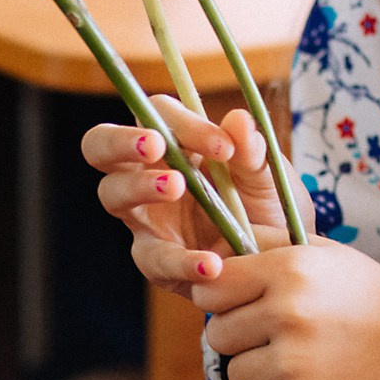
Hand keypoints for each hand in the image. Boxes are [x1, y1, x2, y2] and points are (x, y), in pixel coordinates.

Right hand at [81, 101, 289, 290]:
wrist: (279, 264)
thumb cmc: (265, 208)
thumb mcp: (269, 178)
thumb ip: (254, 152)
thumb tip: (239, 121)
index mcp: (176, 143)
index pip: (158, 115)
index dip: (183, 123)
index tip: (223, 146)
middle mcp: (148, 174)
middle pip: (100, 146)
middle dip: (119, 140)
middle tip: (156, 145)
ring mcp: (146, 218)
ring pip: (111, 194)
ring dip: (140, 186)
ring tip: (176, 187)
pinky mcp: (156, 262)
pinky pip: (155, 258)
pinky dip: (183, 261)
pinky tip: (212, 264)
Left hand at [195, 243, 379, 379]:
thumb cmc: (370, 298)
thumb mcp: (325, 254)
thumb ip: (271, 244)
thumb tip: (217, 250)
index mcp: (288, 271)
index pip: (212, 288)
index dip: (219, 299)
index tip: (236, 307)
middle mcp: (287, 314)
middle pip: (218, 335)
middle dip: (241, 338)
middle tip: (276, 338)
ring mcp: (295, 366)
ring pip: (236, 375)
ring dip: (260, 374)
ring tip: (300, 364)